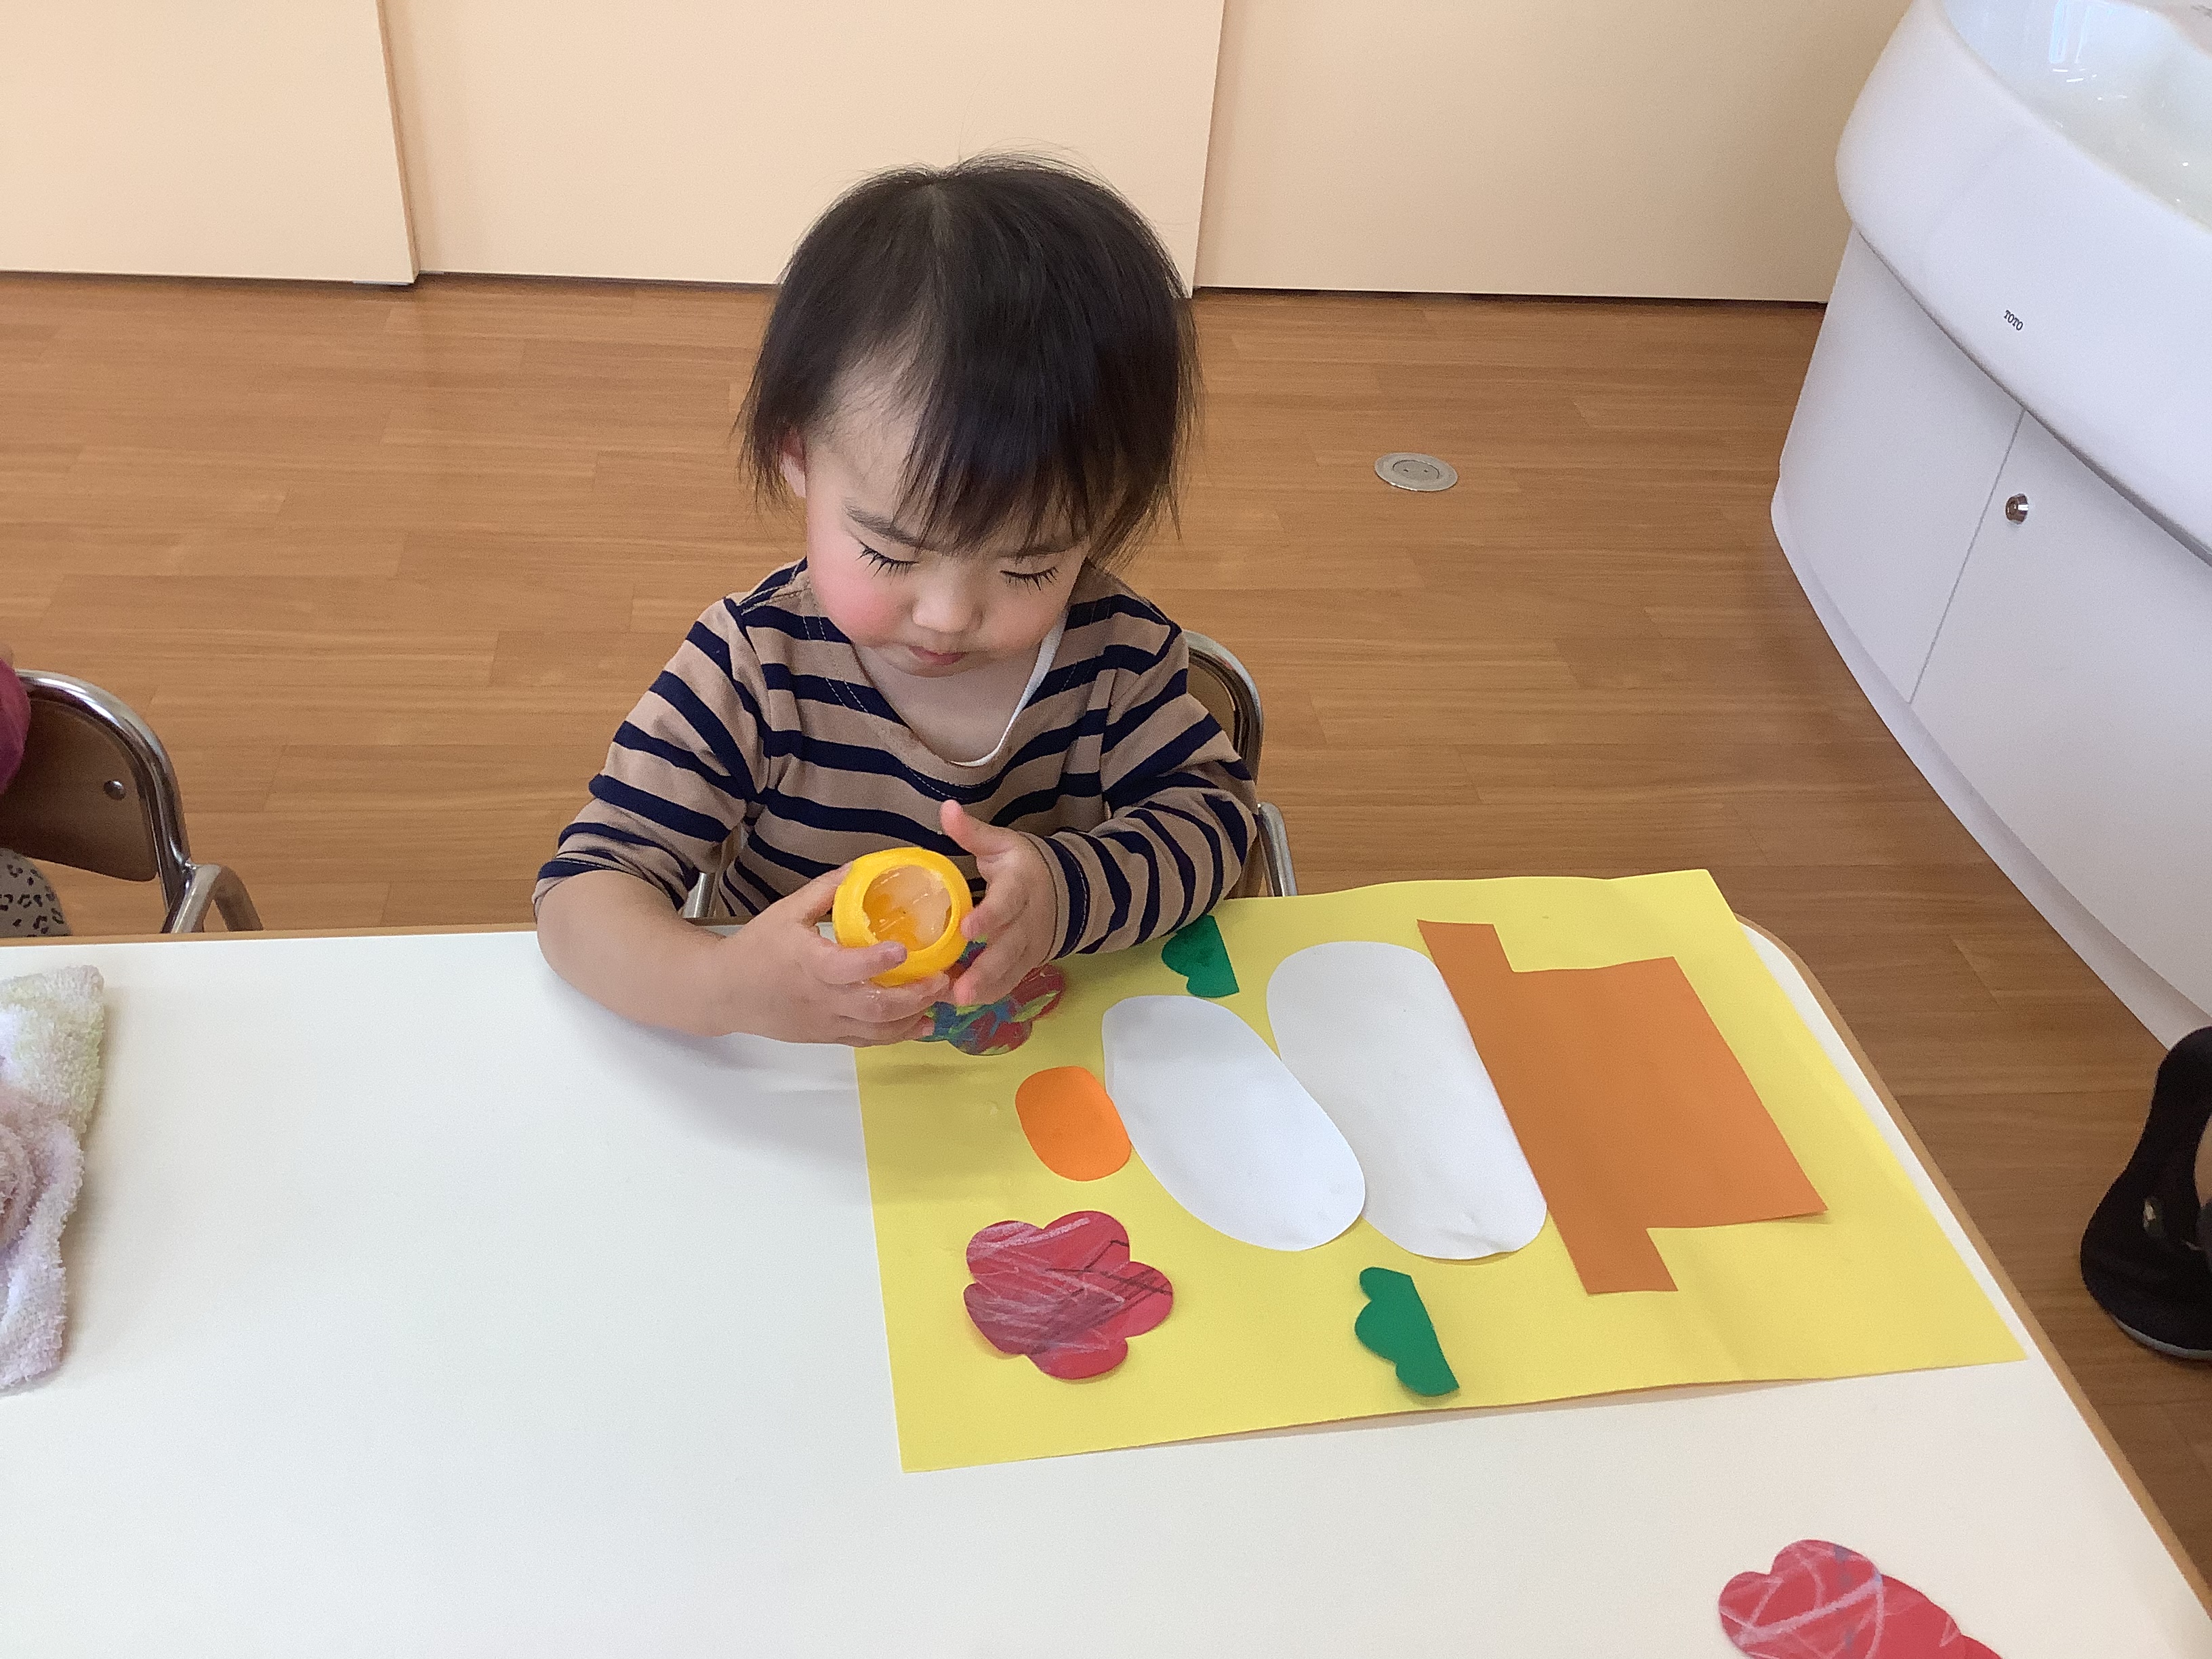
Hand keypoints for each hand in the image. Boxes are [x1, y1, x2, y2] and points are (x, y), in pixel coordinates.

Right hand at [710, 865, 949, 1045]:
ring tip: (941, 1002)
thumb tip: (859, 868)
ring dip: (912, 1019)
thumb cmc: (756, 948)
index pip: (847, 967)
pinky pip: (866, 1040)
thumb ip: (824, 891)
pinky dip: (896, 1035)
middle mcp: (821, 998)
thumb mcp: (786, 911)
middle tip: (942, 979)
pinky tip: (921, 1024)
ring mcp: (825, 1022)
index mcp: (809, 963)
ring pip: (875, 1030)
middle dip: (913, 996)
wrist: (725, 993)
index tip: (904, 950)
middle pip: (873, 1006)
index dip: (877, 962)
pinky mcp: (826, 1036)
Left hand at [940, 800, 1056, 1005]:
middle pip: (1008, 949)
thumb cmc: (1022, 865)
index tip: (966, 931)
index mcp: (1020, 887)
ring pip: (1010, 972)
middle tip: (959, 990)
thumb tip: (946, 808)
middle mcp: (1028, 921)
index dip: (989, 918)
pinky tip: (960, 1001)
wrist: (1066, 889)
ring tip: (954, 1002)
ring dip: (984, 988)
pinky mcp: (1028, 963)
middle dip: (985, 970)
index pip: (1006, 904)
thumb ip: (973, 832)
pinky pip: (1010, 982)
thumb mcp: (1002, 844)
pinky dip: (989, 993)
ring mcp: (1030, 946)